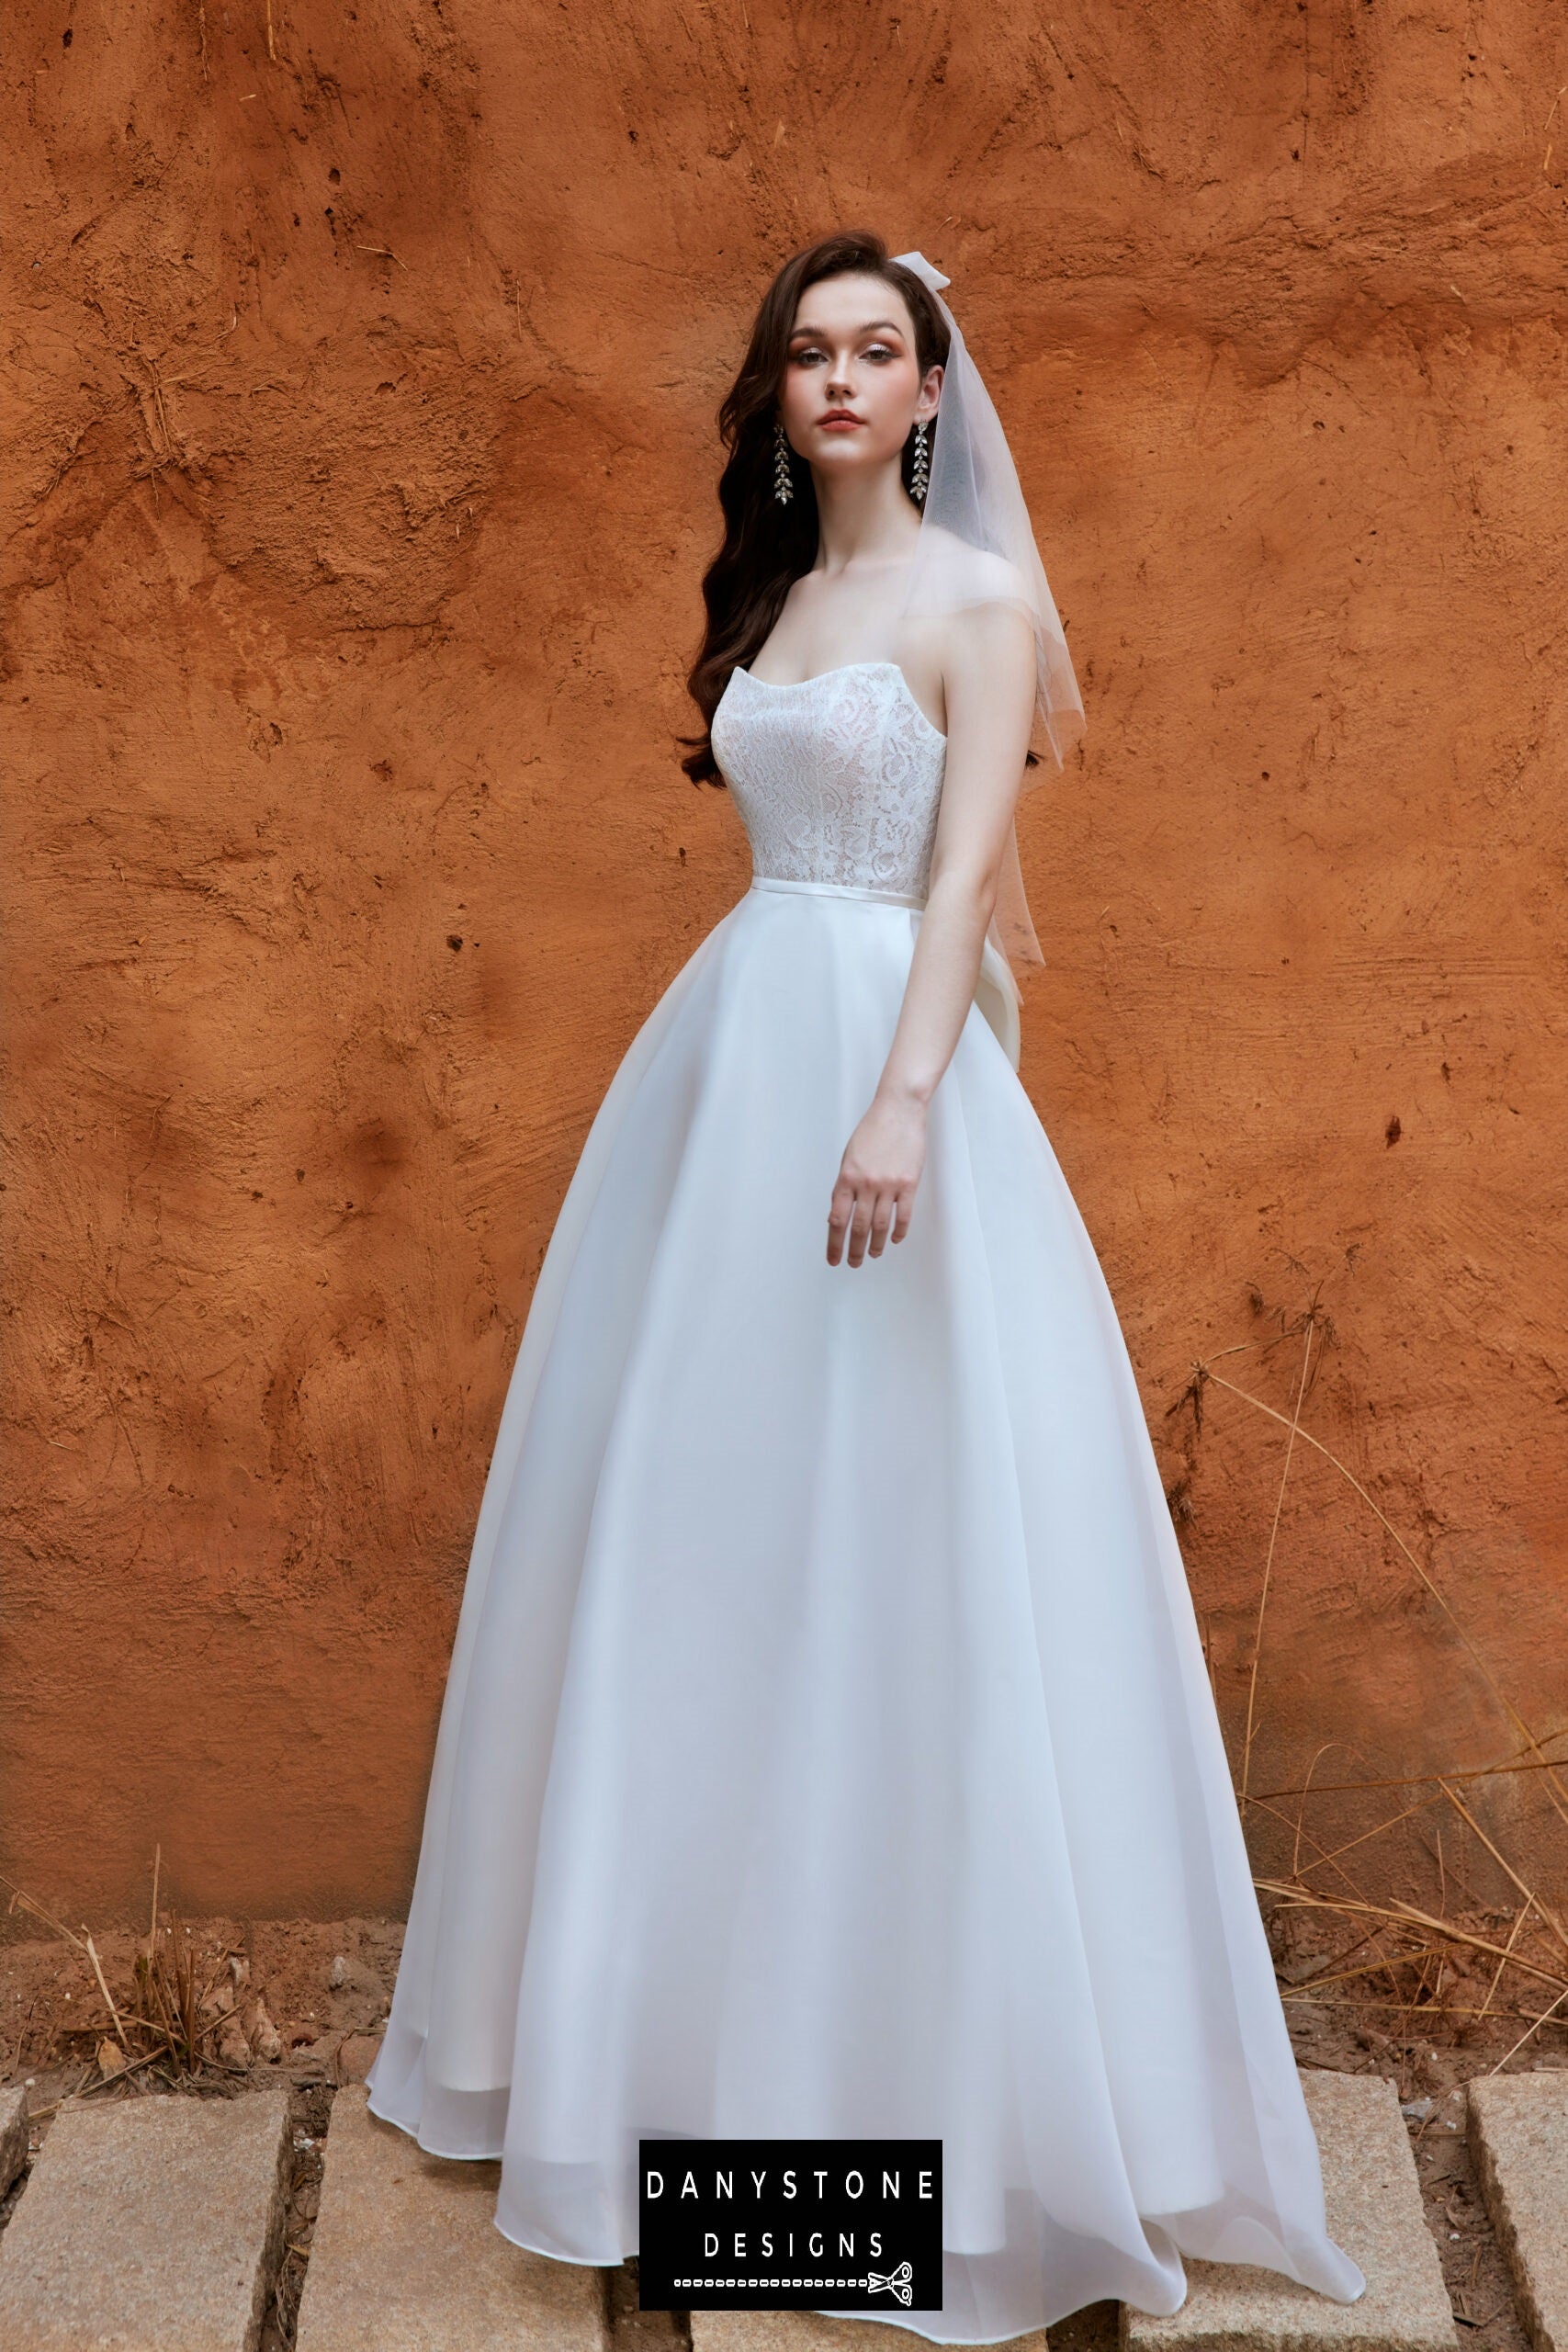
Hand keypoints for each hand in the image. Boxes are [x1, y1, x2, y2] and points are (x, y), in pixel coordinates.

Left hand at [827, 1089, 926, 1267]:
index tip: (834, 1258)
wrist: (898, 1111)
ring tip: (872, 1255)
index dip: (834, 1243)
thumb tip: (840, 1214)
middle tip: (853, 1264)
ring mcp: (889, 1185)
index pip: (837, 1219)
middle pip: (858, 1227)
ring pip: (880, 1225)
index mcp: (847, 1178)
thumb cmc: (872, 1131)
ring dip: (875, 1245)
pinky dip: (898, 1231)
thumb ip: (845, 1186)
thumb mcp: (849, 1157)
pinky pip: (903, 1215)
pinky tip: (893, 1240)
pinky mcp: (909, 1183)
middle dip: (854, 1250)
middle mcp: (866, 1184)